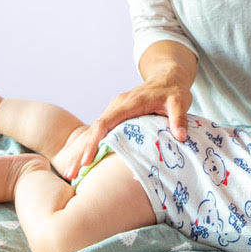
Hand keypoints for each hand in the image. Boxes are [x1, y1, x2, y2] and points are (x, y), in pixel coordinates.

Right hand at [59, 76, 191, 180]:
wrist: (168, 77)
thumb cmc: (173, 90)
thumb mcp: (179, 101)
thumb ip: (178, 118)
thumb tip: (181, 137)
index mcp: (128, 103)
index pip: (105, 123)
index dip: (94, 142)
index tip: (87, 160)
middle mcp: (117, 106)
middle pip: (94, 130)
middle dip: (80, 151)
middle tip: (70, 174)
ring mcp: (115, 111)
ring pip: (94, 132)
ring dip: (82, 151)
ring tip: (72, 174)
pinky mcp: (116, 117)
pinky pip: (100, 132)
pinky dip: (90, 146)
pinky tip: (84, 162)